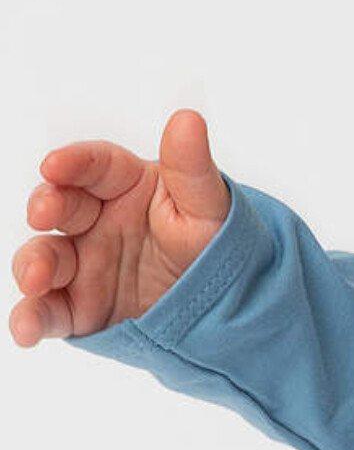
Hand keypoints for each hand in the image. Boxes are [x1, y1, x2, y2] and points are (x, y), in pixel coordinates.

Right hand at [10, 108, 231, 346]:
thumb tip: (187, 119)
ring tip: (38, 279)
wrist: (230, 305)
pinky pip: (48, 311)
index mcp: (127, 187)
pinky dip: (31, 319)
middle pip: (60, 207)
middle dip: (46, 207)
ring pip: (45, 258)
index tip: (55, 165)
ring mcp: (83, 264)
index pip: (96, 166)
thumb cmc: (216, 245)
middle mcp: (96, 221)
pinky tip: (26, 330)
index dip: (73, 163)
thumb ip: (193, 169)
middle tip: (44, 213)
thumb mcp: (211, 209)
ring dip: (34, 266)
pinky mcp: (78, 306)